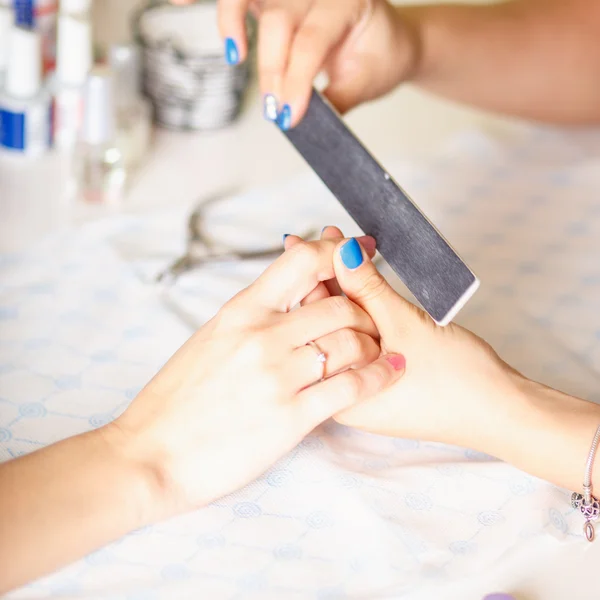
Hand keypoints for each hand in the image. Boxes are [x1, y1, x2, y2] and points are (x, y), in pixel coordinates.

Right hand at [107, 236, 404, 520]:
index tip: (358, 250)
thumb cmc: (174, 400)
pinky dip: (379, 375)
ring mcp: (278, 375)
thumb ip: (249, 317)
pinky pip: (352, 386)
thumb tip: (283, 299)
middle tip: (372, 321)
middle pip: (340, 305)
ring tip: (378, 350)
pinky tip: (390, 371)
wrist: (150, 454)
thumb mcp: (208, 341)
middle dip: (364, 310)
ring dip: (374, 343)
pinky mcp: (292, 417)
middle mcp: (262, 336)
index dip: (337, 253)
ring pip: (352, 342)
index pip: (301, 262)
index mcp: (240, 311)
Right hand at [216, 0, 418, 126]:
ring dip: (232, 18)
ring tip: (234, 55)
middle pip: (280, 17)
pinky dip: (216, 5)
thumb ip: (336, 99)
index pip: (313, 38)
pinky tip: (180, 1)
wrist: (387, 38)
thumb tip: (302, 121)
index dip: (296, 79)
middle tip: (274, 109)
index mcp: (349, 0)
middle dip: (272, 68)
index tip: (287, 115)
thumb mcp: (369, 81)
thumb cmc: (380, 55)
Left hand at [291, 228, 524, 451]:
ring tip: (346, 250)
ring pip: (351, 330)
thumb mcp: (406, 325)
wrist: (503, 411)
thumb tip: (340, 252)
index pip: (315, 324)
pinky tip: (366, 282)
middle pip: (329, 325)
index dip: (311, 276)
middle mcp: (347, 394)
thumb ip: (368, 288)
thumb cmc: (458, 380)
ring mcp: (368, 388)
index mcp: (341, 391)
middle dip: (330, 278)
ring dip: (351, 289)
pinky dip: (368, 310)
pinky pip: (368, 340)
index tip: (301, 244)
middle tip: (326, 237)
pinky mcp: (386, 381)